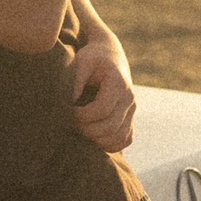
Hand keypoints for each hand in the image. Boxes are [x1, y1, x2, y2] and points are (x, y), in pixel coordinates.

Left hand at [68, 36, 136, 152]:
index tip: (69, 112)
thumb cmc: (92, 59)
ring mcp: (132, 110)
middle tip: (70, 124)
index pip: (102, 109)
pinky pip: (124, 140)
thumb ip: (75, 81)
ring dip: (96, 140)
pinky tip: (92, 137)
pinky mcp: (131, 119)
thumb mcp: (82, 62)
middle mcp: (130, 98)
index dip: (82, 116)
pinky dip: (109, 144)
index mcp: (119, 83)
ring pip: (119, 137)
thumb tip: (68, 105)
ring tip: (80, 130)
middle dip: (86, 130)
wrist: (110, 56)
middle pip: (111, 127)